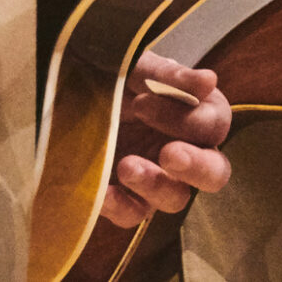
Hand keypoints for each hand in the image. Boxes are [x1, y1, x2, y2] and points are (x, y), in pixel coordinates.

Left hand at [99, 53, 232, 226]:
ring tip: (126, 166)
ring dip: (156, 186)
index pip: (214, 126)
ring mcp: (158, 178)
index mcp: (196, 114)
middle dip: (196, 166)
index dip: (186, 118)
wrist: (66, 90)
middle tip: (169, 154)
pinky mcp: (127, 198)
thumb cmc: (112, 73)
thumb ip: (170, 76)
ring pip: (176, 199)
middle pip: (215, 173)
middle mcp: (186, 149)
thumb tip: (209, 81)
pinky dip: (119, 206)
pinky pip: (132, 214)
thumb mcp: (136, 67)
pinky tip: (102, 193)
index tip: (141, 101)